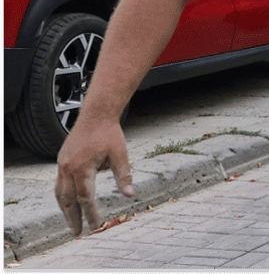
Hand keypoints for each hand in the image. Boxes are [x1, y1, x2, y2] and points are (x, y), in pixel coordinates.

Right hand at [55, 117, 134, 235]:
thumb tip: (130, 195)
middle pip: (68, 200)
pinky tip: (68, 203)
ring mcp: (62, 164)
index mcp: (83, 168)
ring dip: (65, 209)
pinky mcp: (61, 161)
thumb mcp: (121, 154)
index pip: (85, 198)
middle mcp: (68, 168)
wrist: (96, 115)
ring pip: (59, 193)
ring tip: (71, 222)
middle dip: (73, 218)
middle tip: (77, 233)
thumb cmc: (110, 134)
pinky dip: (62, 196)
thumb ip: (123, 175)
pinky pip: (58, 184)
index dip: (90, 213)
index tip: (95, 225)